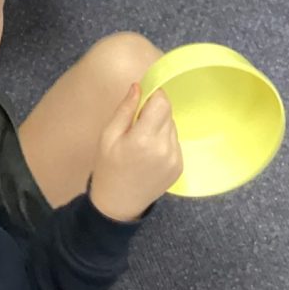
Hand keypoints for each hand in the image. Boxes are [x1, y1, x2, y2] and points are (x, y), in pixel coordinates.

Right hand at [88, 85, 183, 221]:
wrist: (117, 204)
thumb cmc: (108, 167)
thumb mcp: (108, 135)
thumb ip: (126, 109)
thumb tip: (138, 86)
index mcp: (144, 139)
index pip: (162, 102)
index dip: (153, 95)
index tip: (143, 99)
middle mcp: (164, 148)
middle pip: (168, 113)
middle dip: (154, 111)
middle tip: (137, 124)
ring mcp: (175, 159)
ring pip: (172, 126)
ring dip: (160, 126)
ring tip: (143, 142)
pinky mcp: (180, 167)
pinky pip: (175, 142)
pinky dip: (165, 141)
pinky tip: (150, 153)